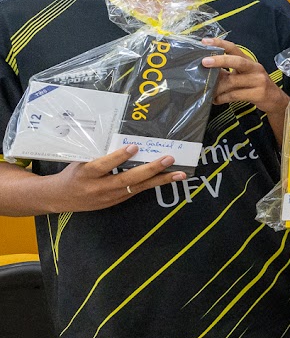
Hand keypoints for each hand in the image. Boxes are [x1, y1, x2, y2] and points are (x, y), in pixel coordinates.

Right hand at [42, 145, 183, 212]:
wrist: (61, 198)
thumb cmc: (73, 172)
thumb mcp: (80, 160)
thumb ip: (99, 152)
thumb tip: (124, 136)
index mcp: (86, 174)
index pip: (103, 165)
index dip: (118, 157)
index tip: (134, 146)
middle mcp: (99, 187)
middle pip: (127, 179)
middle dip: (150, 169)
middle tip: (168, 158)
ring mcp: (110, 197)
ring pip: (138, 188)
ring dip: (161, 180)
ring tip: (180, 173)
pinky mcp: (117, 201)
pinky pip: (138, 191)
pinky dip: (154, 184)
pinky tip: (170, 178)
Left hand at [202, 38, 285, 114]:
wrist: (275, 99)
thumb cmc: (256, 86)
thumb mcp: (243, 76)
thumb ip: (227, 72)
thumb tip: (206, 72)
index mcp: (249, 61)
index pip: (234, 48)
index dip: (220, 44)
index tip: (205, 42)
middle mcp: (255, 68)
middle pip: (237, 61)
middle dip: (219, 60)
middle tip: (204, 62)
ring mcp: (258, 81)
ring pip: (232, 82)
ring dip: (217, 87)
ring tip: (208, 91)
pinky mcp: (258, 94)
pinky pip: (235, 95)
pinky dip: (222, 98)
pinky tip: (216, 100)